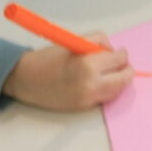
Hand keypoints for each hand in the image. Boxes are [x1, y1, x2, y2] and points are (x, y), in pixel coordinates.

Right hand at [2, 33, 133, 110]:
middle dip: (125, 68)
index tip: (118, 52)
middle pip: (125, 78)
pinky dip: (105, 89)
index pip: (120, 59)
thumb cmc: (48, 58)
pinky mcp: (84, 108)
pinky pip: (105, 97)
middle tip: (118, 63)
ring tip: (106, 72)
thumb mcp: (75, 42)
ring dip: (117, 80)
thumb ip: (98, 43)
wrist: (26, 80)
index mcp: (88, 65)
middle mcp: (91, 85)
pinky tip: (96, 82)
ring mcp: (88, 99)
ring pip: (118, 90)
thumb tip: (113, 50)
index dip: (121, 54)